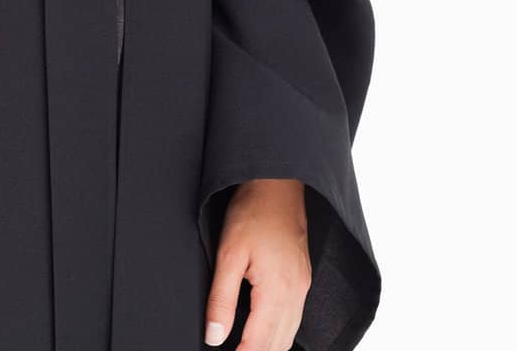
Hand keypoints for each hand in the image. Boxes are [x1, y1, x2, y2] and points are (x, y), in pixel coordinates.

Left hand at [204, 179, 310, 348]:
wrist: (277, 183)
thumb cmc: (252, 212)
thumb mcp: (228, 254)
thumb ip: (221, 299)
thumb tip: (214, 336)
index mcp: (278, 291)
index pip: (259, 343)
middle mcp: (296, 293)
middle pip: (278, 344)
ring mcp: (303, 286)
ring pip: (289, 334)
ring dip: (270, 347)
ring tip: (246, 348)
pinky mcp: (303, 278)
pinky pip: (295, 318)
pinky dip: (281, 333)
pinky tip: (266, 332)